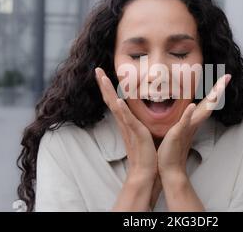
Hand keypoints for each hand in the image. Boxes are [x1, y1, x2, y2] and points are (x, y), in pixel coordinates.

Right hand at [95, 68, 156, 183]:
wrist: (145, 173)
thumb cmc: (146, 156)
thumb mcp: (144, 136)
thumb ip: (140, 126)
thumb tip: (143, 118)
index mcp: (126, 123)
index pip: (114, 102)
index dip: (108, 89)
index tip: (103, 75)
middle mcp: (124, 124)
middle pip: (110, 100)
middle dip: (104, 84)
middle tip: (96, 69)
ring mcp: (128, 128)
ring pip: (115, 106)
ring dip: (108, 91)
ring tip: (102, 77)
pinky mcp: (136, 133)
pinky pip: (127, 120)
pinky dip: (121, 110)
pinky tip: (117, 99)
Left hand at [157, 74, 231, 178]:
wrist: (170, 168)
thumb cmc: (172, 149)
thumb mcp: (179, 129)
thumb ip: (186, 119)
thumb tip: (189, 109)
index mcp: (194, 121)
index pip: (207, 103)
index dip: (216, 90)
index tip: (224, 78)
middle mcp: (194, 123)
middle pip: (210, 104)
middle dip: (218, 90)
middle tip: (227, 76)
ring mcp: (188, 128)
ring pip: (202, 111)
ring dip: (210, 100)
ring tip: (218, 87)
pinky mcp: (178, 133)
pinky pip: (185, 122)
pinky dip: (189, 114)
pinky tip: (193, 106)